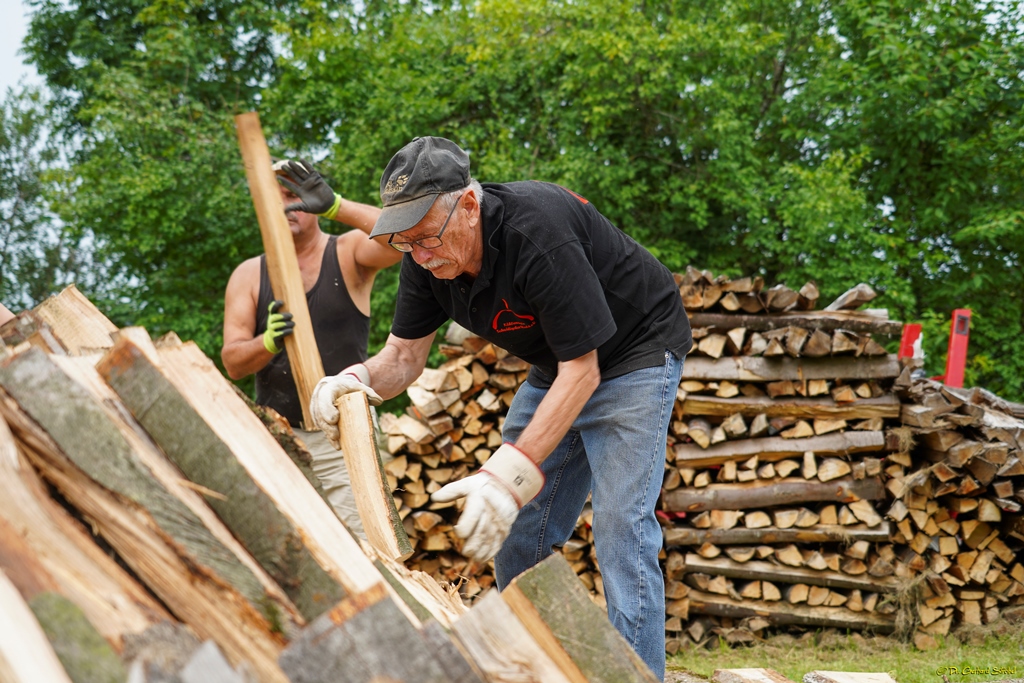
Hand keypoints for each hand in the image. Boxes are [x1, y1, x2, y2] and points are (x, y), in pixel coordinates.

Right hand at [262, 300, 293, 353]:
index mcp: (273, 316)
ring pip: (276, 326)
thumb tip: (297, 304)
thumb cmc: (281, 328)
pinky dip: (285, 332)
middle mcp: (270, 322)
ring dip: (285, 324)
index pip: (272, 309)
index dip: (276, 305)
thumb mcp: (282, 320)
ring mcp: (271, 330)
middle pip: (274, 317)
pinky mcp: (275, 338)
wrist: (275, 341)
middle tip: (291, 316)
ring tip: (293, 324)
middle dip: (282, 316)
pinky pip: (279, 334)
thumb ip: (286, 313)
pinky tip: (291, 330)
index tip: (282, 302)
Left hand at [273, 159, 341, 218]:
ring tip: (289, 161)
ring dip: (295, 167)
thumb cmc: (316, 208)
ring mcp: (310, 181)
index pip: (290, 185)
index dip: (284, 181)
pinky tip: (301, 160)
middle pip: (295, 177)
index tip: (277, 177)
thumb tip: (284, 211)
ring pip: (301, 172)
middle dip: (289, 171)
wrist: (328, 205)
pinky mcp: (317, 178)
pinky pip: (311, 170)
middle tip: (282, 166)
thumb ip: (295, 207)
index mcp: (300, 192)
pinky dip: (306, 165)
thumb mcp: (304, 208)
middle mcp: (304, 185)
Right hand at [309, 364, 382, 447]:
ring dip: (328, 433)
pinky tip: (336, 445)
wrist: (336, 386)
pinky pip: (322, 427)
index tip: (335, 418)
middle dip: (327, 426)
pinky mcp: (318, 417)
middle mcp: (320, 397)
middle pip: (320, 413)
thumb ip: (368, 392)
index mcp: (330, 387)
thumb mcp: (358, 387)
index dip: (327, 409)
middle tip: (336, 435)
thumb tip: (379, 401)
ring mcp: (317, 407)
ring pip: (319, 421)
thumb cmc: (349, 387)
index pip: (325, 397)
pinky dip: (328, 436)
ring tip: (337, 443)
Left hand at [431, 444, 543, 562]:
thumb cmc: (482, 487)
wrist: (507, 487)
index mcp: (479, 501)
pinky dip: (491, 553)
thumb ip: (450, 491)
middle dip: (473, 544)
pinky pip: (498, 543)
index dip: (464, 527)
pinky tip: (482, 559)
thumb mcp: (467, 484)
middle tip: (465, 552)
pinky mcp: (504, 530)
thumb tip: (433, 498)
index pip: (472, 516)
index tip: (457, 530)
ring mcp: (499, 523)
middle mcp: (490, 513)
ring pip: (491, 540)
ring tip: (473, 558)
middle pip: (482, 532)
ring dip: (482, 551)